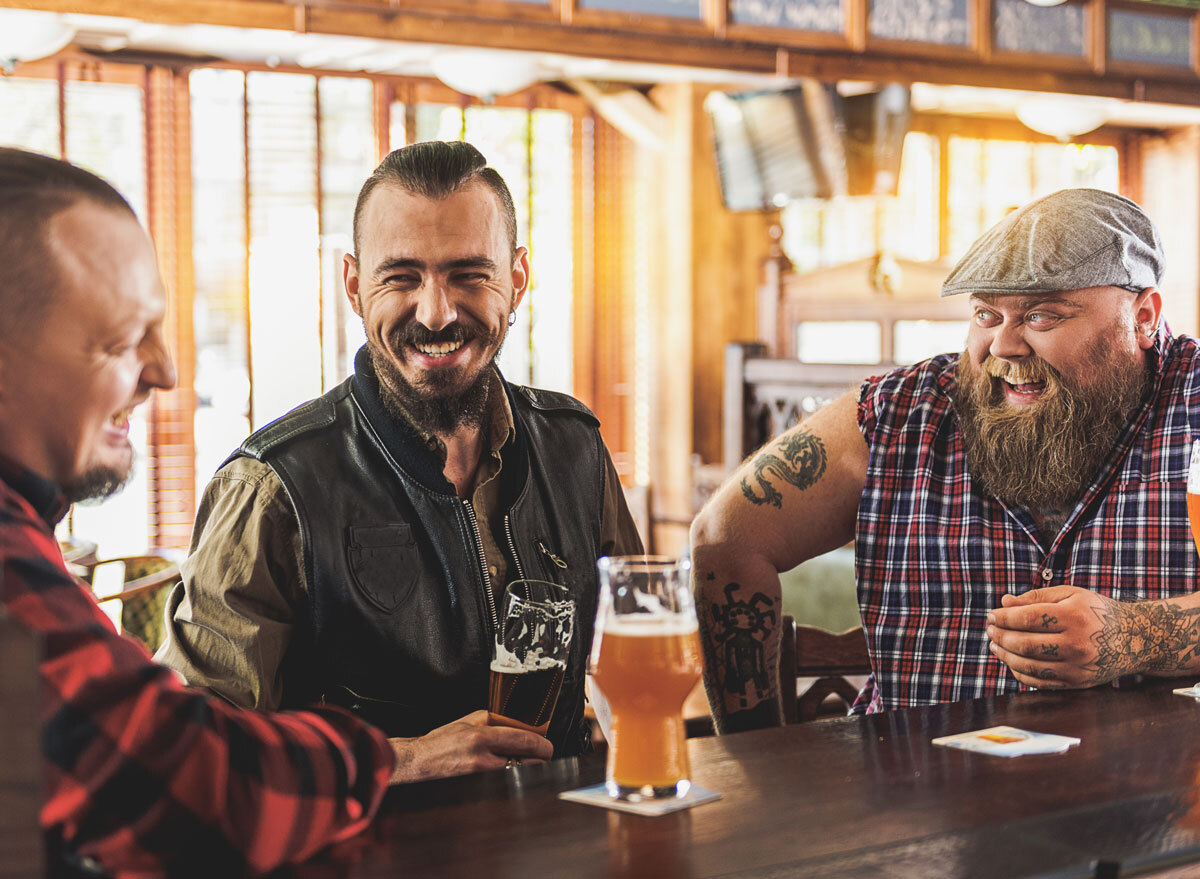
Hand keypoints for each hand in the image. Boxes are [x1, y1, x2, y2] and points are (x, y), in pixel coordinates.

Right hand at [387, 710, 552, 783]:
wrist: (417, 764)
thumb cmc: (441, 742)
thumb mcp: (466, 721)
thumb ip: (493, 719)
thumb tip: (519, 721)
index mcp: (479, 737)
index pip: (522, 740)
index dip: (541, 744)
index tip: (548, 745)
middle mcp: (480, 759)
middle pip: (525, 762)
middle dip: (539, 760)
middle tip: (543, 756)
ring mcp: (478, 778)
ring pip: (517, 776)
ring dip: (527, 770)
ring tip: (528, 764)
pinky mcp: (476, 790)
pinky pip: (504, 785)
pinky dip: (512, 780)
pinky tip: (511, 774)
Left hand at [986, 585, 1128, 688]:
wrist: (1134, 639)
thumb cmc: (1096, 612)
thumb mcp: (1070, 594)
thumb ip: (1035, 597)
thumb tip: (1004, 602)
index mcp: (1073, 616)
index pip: (1027, 618)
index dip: (1003, 617)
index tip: (991, 615)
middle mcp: (1077, 643)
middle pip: (1025, 644)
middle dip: (1000, 636)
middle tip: (989, 630)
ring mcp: (1077, 667)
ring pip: (1029, 665)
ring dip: (1005, 656)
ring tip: (995, 645)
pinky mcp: (1077, 683)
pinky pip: (1040, 681)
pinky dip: (1020, 672)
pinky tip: (1011, 661)